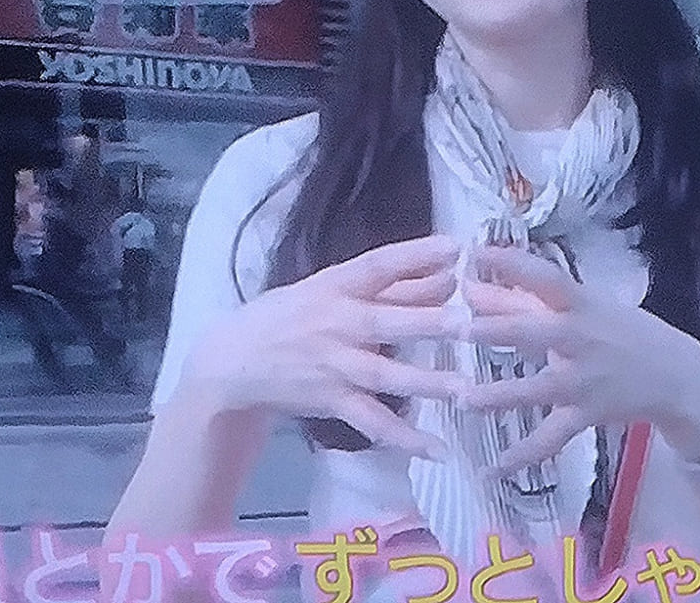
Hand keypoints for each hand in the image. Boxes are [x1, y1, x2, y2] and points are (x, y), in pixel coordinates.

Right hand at [178, 234, 478, 457]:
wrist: (232, 361)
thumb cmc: (292, 315)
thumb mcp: (332, 288)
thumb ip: (390, 285)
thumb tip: (448, 276)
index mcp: (336, 285)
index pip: (378, 265)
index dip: (415, 255)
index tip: (456, 248)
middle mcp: (336, 324)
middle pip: (385, 322)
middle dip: (425, 323)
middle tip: (467, 323)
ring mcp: (334, 365)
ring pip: (384, 375)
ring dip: (424, 383)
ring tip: (463, 389)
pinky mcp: (331, 400)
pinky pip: (372, 422)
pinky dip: (404, 438)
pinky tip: (439, 450)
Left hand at [457, 245, 699, 473]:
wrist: (676, 374)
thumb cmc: (620, 331)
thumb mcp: (581, 307)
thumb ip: (524, 300)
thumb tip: (472, 286)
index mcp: (581, 304)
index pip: (546, 277)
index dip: (513, 263)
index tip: (477, 252)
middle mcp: (581, 339)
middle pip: (534, 332)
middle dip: (495, 330)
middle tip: (455, 327)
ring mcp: (584, 380)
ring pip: (538, 389)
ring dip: (500, 395)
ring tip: (463, 399)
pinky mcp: (587, 414)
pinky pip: (551, 438)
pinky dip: (522, 456)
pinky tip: (491, 469)